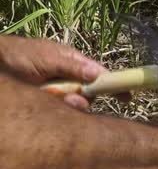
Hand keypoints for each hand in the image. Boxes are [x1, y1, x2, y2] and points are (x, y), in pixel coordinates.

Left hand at [0, 35, 117, 109]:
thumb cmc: (20, 54)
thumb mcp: (47, 56)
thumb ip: (72, 65)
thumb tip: (98, 73)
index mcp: (73, 65)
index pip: (99, 75)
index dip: (113, 85)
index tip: (127, 97)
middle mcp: (68, 81)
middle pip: (88, 95)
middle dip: (83, 98)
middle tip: (72, 99)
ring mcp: (57, 94)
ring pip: (74, 105)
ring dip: (67, 105)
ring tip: (52, 97)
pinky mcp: (47, 106)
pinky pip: (61, 113)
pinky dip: (58, 111)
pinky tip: (48, 104)